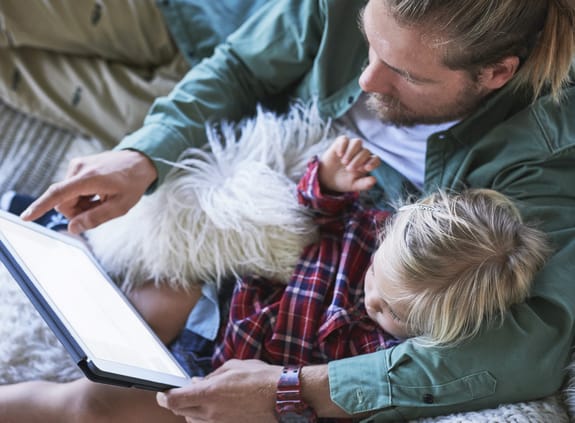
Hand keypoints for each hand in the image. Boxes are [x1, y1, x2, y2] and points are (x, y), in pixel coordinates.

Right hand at [20, 150, 156, 233]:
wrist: (140, 160)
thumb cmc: (133, 183)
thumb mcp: (121, 206)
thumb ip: (96, 218)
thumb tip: (72, 228)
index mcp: (89, 178)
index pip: (58, 194)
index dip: (41, 207)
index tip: (26, 217)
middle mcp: (78, 169)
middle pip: (63, 202)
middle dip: (77, 212)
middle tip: (100, 209)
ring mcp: (76, 165)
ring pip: (67, 197)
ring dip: (82, 204)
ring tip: (103, 198)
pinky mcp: (77, 166)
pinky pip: (72, 189)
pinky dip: (83, 196)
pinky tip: (99, 192)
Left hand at [157, 359, 281, 422]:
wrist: (284, 397)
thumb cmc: (261, 378)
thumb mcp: (232, 367)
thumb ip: (211, 376)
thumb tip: (198, 382)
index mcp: (209, 394)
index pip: (173, 401)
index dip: (163, 396)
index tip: (162, 391)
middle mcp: (211, 413)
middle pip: (181, 412)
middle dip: (178, 401)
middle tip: (184, 391)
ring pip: (195, 420)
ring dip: (192, 410)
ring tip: (203, 398)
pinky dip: (207, 415)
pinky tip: (217, 406)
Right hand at [318, 135, 379, 192]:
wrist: (327, 179)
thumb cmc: (343, 181)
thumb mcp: (353, 185)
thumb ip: (364, 184)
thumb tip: (374, 180)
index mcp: (367, 163)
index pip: (375, 159)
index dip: (373, 162)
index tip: (366, 168)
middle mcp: (361, 153)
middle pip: (365, 151)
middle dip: (358, 160)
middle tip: (348, 169)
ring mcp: (351, 147)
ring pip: (357, 142)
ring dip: (351, 151)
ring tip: (344, 162)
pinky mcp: (341, 143)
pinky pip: (344, 139)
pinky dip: (343, 146)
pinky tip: (339, 155)